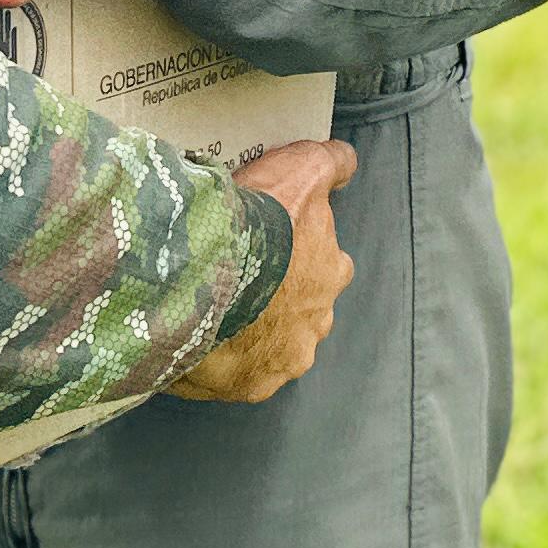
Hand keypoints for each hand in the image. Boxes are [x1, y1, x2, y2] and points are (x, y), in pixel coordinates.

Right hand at [168, 139, 358, 402]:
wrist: (207, 273)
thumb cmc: (259, 221)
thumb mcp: (300, 169)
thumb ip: (329, 163)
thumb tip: (347, 161)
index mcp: (332, 273)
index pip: (326, 266)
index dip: (298, 254)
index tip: (270, 247)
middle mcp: (318, 322)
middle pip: (303, 312)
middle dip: (280, 301)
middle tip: (240, 281)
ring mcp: (286, 359)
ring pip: (273, 348)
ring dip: (253, 334)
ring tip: (215, 314)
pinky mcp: (252, 386)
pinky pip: (237, 375)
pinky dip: (222, 361)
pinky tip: (199, 341)